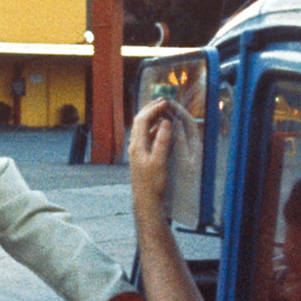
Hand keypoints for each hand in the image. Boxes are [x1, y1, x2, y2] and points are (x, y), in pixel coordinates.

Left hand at [127, 99, 178, 214]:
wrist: (145, 200)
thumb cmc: (153, 183)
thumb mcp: (159, 161)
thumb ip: (162, 141)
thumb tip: (165, 122)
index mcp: (137, 145)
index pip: (143, 119)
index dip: (154, 108)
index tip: (166, 102)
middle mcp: (135, 145)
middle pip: (140, 120)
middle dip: (151, 109)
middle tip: (164, 101)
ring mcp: (137, 150)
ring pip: (143, 128)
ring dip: (153, 117)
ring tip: (165, 110)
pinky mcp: (142, 156)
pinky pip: (147, 136)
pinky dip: (155, 128)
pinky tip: (163, 128)